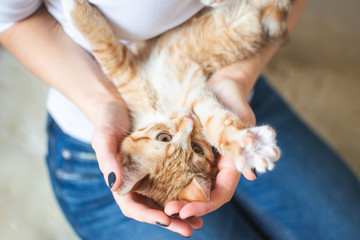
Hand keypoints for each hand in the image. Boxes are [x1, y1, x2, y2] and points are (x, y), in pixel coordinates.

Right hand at [91, 99, 201, 236]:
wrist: (117, 105)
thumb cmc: (107, 120)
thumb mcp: (103, 137)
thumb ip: (107, 160)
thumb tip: (114, 186)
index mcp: (120, 181)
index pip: (132, 207)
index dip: (149, 216)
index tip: (166, 221)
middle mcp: (135, 182)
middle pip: (152, 208)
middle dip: (171, 221)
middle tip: (190, 229)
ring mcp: (148, 174)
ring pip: (165, 199)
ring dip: (181, 211)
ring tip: (199, 220)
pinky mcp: (161, 164)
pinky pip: (173, 181)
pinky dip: (185, 191)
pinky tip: (199, 196)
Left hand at [164, 67, 257, 232]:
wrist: (216, 87)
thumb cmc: (229, 100)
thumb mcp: (237, 120)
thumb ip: (241, 142)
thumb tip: (250, 175)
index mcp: (233, 163)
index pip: (222, 192)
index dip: (207, 204)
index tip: (186, 210)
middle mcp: (218, 166)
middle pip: (206, 195)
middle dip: (190, 206)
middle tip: (169, 211)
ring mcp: (203, 161)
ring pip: (193, 187)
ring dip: (179, 198)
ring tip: (162, 206)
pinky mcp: (189, 153)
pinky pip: (181, 172)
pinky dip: (172, 182)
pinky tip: (157, 188)